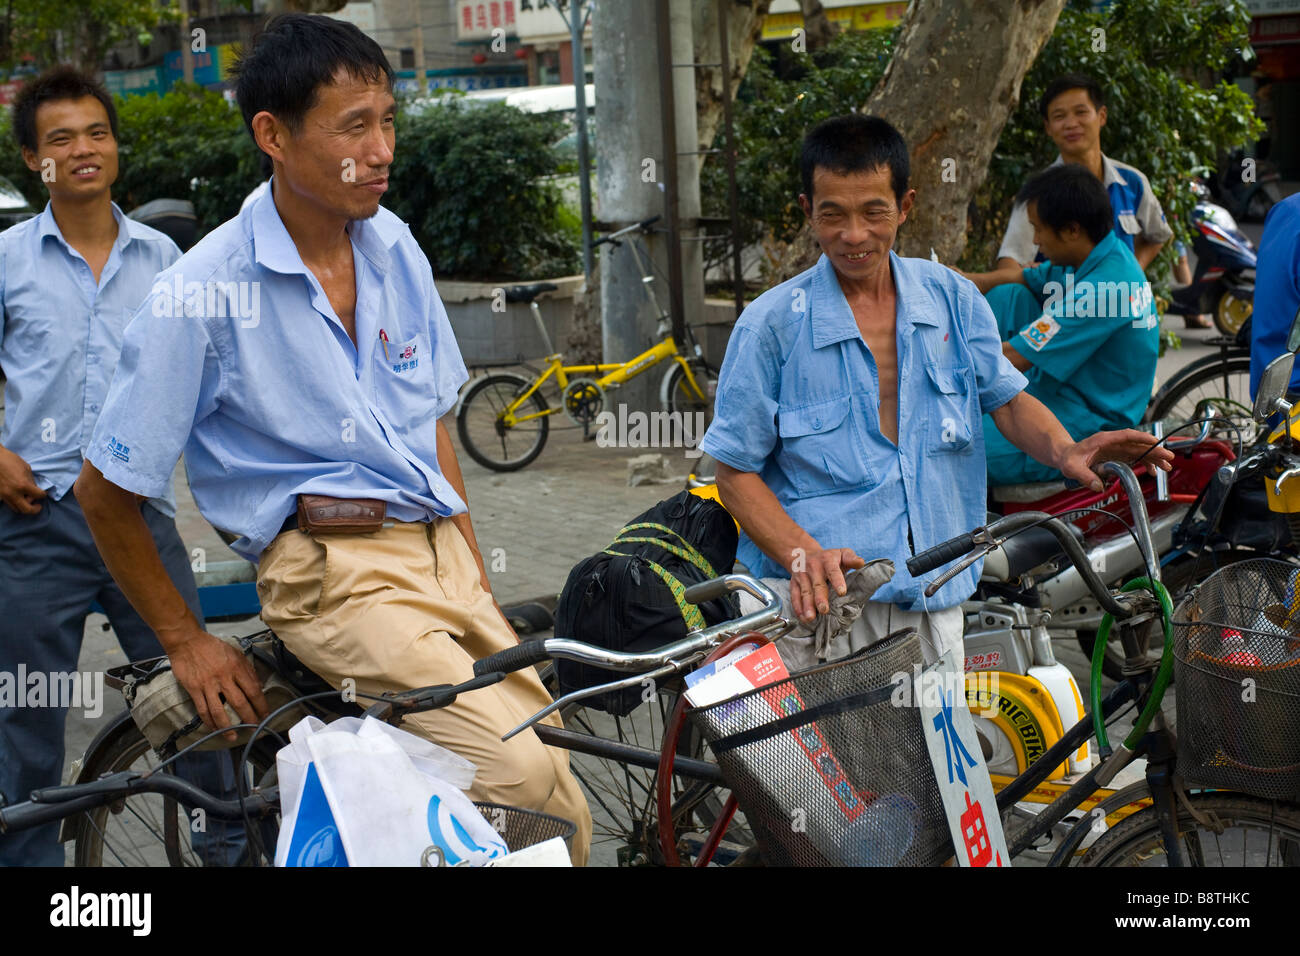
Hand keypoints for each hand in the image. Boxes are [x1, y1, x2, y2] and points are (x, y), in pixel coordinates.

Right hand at [0, 446, 45, 513]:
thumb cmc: (10, 460)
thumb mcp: (26, 468)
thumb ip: (31, 481)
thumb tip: (35, 489)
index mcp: (23, 485)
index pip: (39, 495)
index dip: (43, 494)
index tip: (44, 493)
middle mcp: (13, 493)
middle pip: (27, 510)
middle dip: (35, 509)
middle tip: (38, 506)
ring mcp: (5, 495)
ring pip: (17, 509)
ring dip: (24, 507)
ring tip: (28, 500)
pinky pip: (9, 504)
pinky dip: (16, 503)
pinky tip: (18, 498)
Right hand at [165, 629, 269, 742]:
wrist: (188, 642)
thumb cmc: (213, 647)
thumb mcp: (236, 653)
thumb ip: (247, 670)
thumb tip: (258, 686)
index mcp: (237, 668)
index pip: (253, 690)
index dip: (261, 705)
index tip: (265, 714)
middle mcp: (224, 677)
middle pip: (239, 703)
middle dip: (249, 718)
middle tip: (254, 729)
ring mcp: (208, 684)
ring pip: (219, 710)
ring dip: (227, 726)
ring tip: (233, 736)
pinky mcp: (194, 689)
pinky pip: (203, 709)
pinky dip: (209, 721)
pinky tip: (214, 728)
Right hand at [787, 546, 866, 623]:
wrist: (803, 553)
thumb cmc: (828, 558)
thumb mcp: (841, 553)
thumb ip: (852, 559)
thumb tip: (861, 563)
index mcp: (827, 560)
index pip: (833, 571)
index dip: (837, 581)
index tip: (842, 592)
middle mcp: (813, 568)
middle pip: (817, 584)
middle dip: (820, 598)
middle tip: (824, 610)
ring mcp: (802, 576)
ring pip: (804, 592)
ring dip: (807, 605)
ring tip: (810, 618)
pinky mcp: (793, 583)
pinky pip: (794, 596)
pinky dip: (798, 608)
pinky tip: (803, 618)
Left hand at [1059, 429, 1174, 491]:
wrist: (1065, 456)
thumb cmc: (1068, 458)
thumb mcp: (1072, 468)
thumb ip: (1084, 476)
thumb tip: (1098, 486)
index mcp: (1103, 440)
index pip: (1126, 435)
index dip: (1142, 437)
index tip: (1155, 441)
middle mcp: (1113, 443)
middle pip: (1137, 444)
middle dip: (1154, 450)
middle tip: (1168, 458)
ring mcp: (1116, 449)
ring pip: (1139, 451)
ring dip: (1153, 458)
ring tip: (1166, 467)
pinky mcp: (1117, 456)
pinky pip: (1135, 458)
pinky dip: (1145, 463)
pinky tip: (1152, 471)